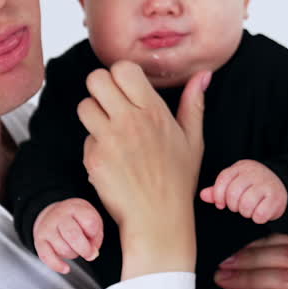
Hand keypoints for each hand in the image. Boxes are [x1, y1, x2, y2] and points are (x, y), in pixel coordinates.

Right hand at [32, 198, 103, 273]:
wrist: (53, 214)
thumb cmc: (76, 220)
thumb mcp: (91, 220)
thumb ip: (95, 237)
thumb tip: (92, 254)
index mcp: (76, 208)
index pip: (90, 222)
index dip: (94, 234)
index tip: (93, 236)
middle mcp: (60, 215)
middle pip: (73, 235)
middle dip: (85, 249)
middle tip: (89, 254)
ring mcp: (47, 228)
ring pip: (63, 249)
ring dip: (73, 255)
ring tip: (74, 249)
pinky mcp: (39, 240)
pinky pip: (46, 257)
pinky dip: (57, 266)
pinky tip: (66, 268)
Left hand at [77, 61, 210, 278]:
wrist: (157, 219)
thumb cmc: (177, 181)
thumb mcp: (193, 140)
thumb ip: (194, 104)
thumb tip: (203, 75)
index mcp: (153, 111)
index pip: (122, 68)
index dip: (120, 75)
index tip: (125, 88)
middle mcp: (128, 121)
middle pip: (96, 79)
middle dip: (101, 88)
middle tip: (111, 104)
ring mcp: (108, 139)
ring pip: (84, 106)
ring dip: (93, 114)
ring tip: (109, 130)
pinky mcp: (93, 159)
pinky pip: (85, 138)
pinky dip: (94, 146)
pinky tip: (111, 159)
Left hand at [200, 159, 287, 223]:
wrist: (282, 184)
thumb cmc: (252, 185)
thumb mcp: (235, 183)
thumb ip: (219, 189)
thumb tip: (203, 195)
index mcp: (241, 167)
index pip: (223, 179)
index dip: (218, 195)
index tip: (220, 204)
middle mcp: (254, 173)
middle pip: (233, 193)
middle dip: (233, 205)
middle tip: (239, 206)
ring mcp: (266, 184)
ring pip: (246, 204)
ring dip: (245, 213)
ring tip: (250, 209)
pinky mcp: (276, 197)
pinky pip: (260, 214)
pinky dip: (258, 218)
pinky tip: (260, 212)